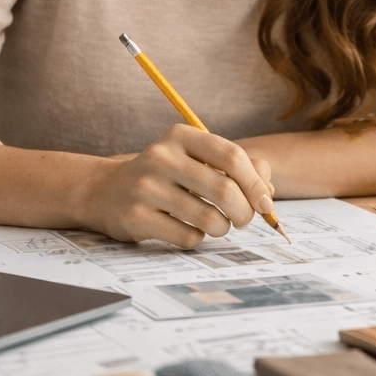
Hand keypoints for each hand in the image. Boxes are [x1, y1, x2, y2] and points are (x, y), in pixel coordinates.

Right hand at [86, 124, 273, 247]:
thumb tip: (267, 194)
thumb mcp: (196, 160)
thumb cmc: (166, 177)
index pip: (232, 156)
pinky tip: (188, 230)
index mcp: (181, 136)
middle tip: (243, 220)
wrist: (108, 192)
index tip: (265, 203)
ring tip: (217, 225)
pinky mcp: (136, 217)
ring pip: (208, 218)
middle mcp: (162, 157)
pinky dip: (197, 239)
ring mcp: (146, 187)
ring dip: (222, 228)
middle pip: (224, 190)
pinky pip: (187, 237)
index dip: (255, 183)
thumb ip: (237, 169)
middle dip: (244, 213)